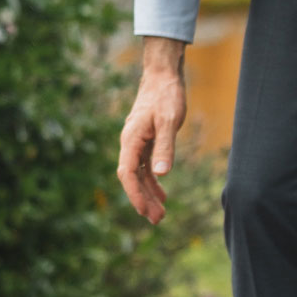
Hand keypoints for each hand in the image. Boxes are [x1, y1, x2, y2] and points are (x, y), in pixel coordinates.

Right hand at [118, 37, 187, 223]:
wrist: (162, 76)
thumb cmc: (166, 95)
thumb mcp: (169, 121)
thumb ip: (165, 147)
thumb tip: (161, 174)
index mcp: (130, 140)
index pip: (127, 174)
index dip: (134, 194)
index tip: (145, 211)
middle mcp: (129, 144)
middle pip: (132, 178)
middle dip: (143, 200)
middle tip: (157, 220)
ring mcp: (136, 143)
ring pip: (138, 174)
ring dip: (148, 193)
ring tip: (160, 213)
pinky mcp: (145, 140)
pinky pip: (145, 166)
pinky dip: (152, 180)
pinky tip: (163, 193)